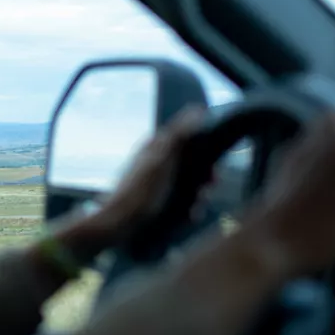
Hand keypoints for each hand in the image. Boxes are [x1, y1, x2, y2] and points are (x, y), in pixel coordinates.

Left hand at [106, 105, 206, 225]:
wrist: (119, 224)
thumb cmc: (140, 191)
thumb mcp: (161, 159)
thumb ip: (178, 136)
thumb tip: (196, 110)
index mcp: (156, 146)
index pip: (186, 134)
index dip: (204, 142)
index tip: (216, 155)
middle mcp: (158, 161)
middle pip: (193, 161)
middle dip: (206, 173)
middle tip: (211, 184)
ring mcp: (159, 183)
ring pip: (191, 183)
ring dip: (199, 193)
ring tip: (198, 204)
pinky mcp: (161, 201)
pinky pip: (184, 201)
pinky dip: (190, 207)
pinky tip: (191, 215)